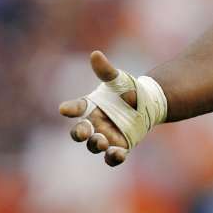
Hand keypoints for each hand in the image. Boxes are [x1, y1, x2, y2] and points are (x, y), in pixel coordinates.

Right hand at [59, 51, 132, 166]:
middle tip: (84, 131)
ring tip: (102, 141)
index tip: (64, 109)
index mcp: (90, 107)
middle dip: (79, 133)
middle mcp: (94, 124)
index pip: (76, 108)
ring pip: (95, 146)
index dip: (70, 108)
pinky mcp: (119, 146)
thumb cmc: (127, 89)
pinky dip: (113, 157)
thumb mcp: (118, 79)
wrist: (147, 103)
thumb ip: (106, 71)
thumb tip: (95, 54)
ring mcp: (106, 136)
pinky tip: (118, 154)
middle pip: (80, 132)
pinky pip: (112, 157)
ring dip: (95, 145)